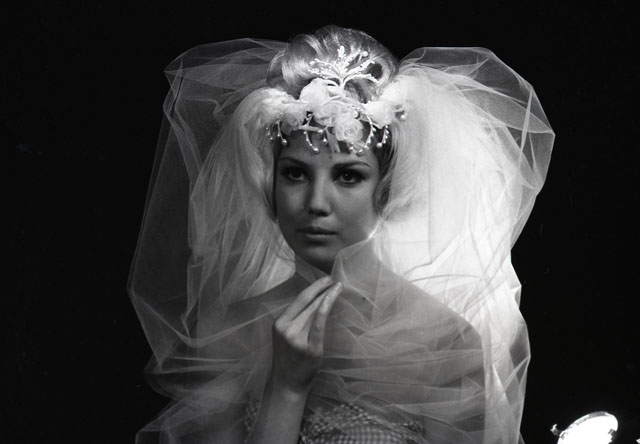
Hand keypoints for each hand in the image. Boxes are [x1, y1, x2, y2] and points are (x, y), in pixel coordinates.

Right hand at [270, 276, 342, 394]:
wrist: (287, 383)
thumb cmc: (289, 359)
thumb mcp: (286, 336)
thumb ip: (295, 320)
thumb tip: (315, 300)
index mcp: (279, 323)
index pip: (298, 300)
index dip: (313, 287)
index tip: (325, 279)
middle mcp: (286, 329)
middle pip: (307, 302)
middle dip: (322, 288)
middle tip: (335, 279)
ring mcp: (297, 339)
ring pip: (314, 310)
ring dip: (328, 295)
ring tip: (338, 287)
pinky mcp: (310, 348)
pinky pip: (320, 323)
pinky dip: (327, 306)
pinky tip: (333, 297)